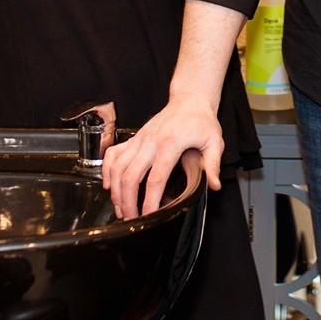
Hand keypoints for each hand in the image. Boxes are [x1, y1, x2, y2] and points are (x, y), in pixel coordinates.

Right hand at [102, 97, 222, 218]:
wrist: (189, 100)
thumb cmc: (201, 121)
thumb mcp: (214, 141)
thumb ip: (212, 165)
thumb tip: (214, 186)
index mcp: (170, 144)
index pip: (156, 178)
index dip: (150, 200)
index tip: (149, 215)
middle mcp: (150, 142)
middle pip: (130, 176)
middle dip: (128, 201)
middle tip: (131, 219)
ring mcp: (139, 139)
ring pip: (118, 167)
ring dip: (116, 191)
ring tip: (120, 208)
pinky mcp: (133, 138)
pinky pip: (113, 154)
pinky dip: (107, 170)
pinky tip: (109, 185)